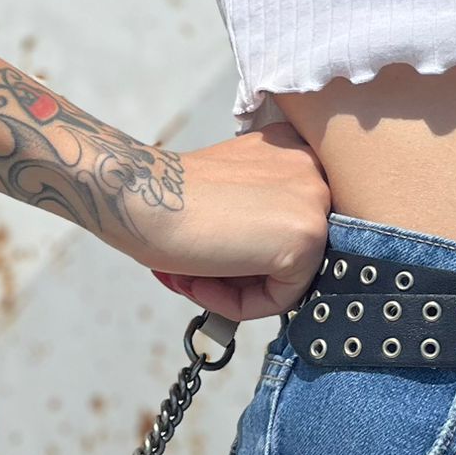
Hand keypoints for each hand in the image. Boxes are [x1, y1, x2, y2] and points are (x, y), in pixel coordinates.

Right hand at [137, 123, 331, 322]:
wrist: (140, 196)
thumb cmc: (168, 196)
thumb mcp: (229, 191)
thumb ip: (258, 215)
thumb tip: (268, 258)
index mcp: (291, 150)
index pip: (284, 224)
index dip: (243, 249)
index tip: (205, 254)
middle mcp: (312, 168)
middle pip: (289, 250)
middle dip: (240, 273)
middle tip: (194, 275)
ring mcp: (315, 201)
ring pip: (288, 277)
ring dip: (236, 289)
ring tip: (191, 280)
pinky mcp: (308, 238)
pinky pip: (282, 297)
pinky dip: (238, 304)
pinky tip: (200, 283)